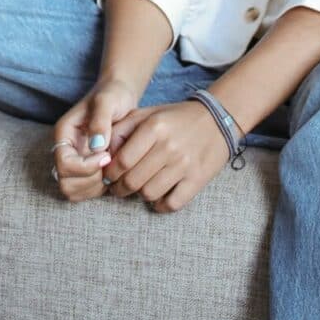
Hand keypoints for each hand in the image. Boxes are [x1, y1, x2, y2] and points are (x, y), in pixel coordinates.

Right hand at [50, 78, 139, 202]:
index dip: (86, 167)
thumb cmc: (113, 95)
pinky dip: (100, 189)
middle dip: (90, 180)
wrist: (119, 96)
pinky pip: (86, 191)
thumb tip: (96, 146)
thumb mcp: (107, 101)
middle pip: (65, 183)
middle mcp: (65, 151)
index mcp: (63, 134)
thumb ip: (100, 120)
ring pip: (74, 191)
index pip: (64, 164)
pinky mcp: (86, 170)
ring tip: (112, 169)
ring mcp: (75, 162)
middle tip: (109, 166)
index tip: (107, 155)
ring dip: (95, 187)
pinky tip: (114, 172)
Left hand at [103, 101, 229, 212]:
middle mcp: (169, 146)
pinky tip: (159, 195)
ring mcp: (184, 164)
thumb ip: (121, 129)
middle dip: (119, 188)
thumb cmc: (175, 118)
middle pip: (132, 181)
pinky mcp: (198, 179)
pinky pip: (172, 203)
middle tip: (118, 187)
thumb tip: (102, 153)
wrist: (217, 119)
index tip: (108, 176)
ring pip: (149, 194)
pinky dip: (161, 205)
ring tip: (139, 188)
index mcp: (154, 127)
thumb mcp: (146, 114)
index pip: (121, 161)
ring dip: (140, 195)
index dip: (109, 174)